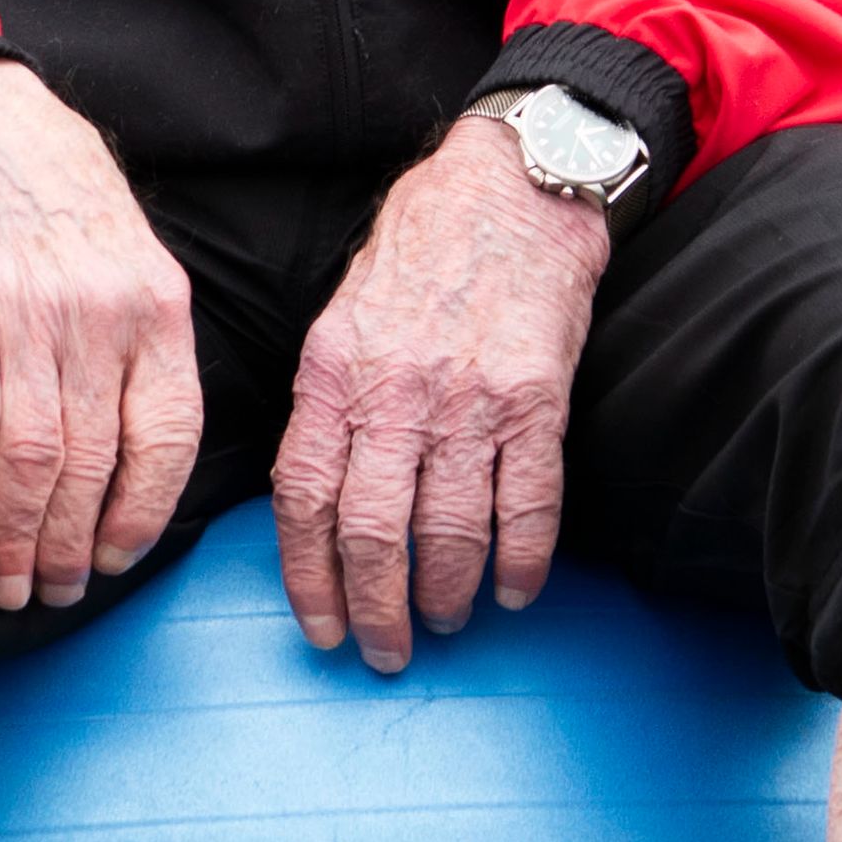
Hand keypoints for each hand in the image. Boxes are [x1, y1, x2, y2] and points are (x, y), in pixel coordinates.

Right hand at [0, 52, 203, 611]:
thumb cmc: (49, 181)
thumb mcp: (127, 245)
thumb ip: (140, 334)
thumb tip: (136, 440)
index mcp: (155, 305)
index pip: (166, 438)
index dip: (142, 512)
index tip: (118, 555)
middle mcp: (99, 319)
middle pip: (94, 466)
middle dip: (73, 547)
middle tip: (56, 590)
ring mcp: (27, 319)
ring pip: (32, 462)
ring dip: (19, 539)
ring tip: (8, 584)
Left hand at [273, 111, 609, 677]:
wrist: (510, 188)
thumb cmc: (421, 252)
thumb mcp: (341, 315)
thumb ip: (327, 402)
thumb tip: (314, 494)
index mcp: (333, 373)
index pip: (304, 498)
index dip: (309, 577)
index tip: (321, 627)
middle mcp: (396, 392)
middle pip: (372, 532)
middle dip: (376, 609)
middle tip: (385, 652)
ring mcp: (470, 400)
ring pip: (449, 531)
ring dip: (444, 595)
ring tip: (443, 621)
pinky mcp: (538, 400)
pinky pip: (528, 506)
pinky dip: (521, 563)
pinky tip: (514, 591)